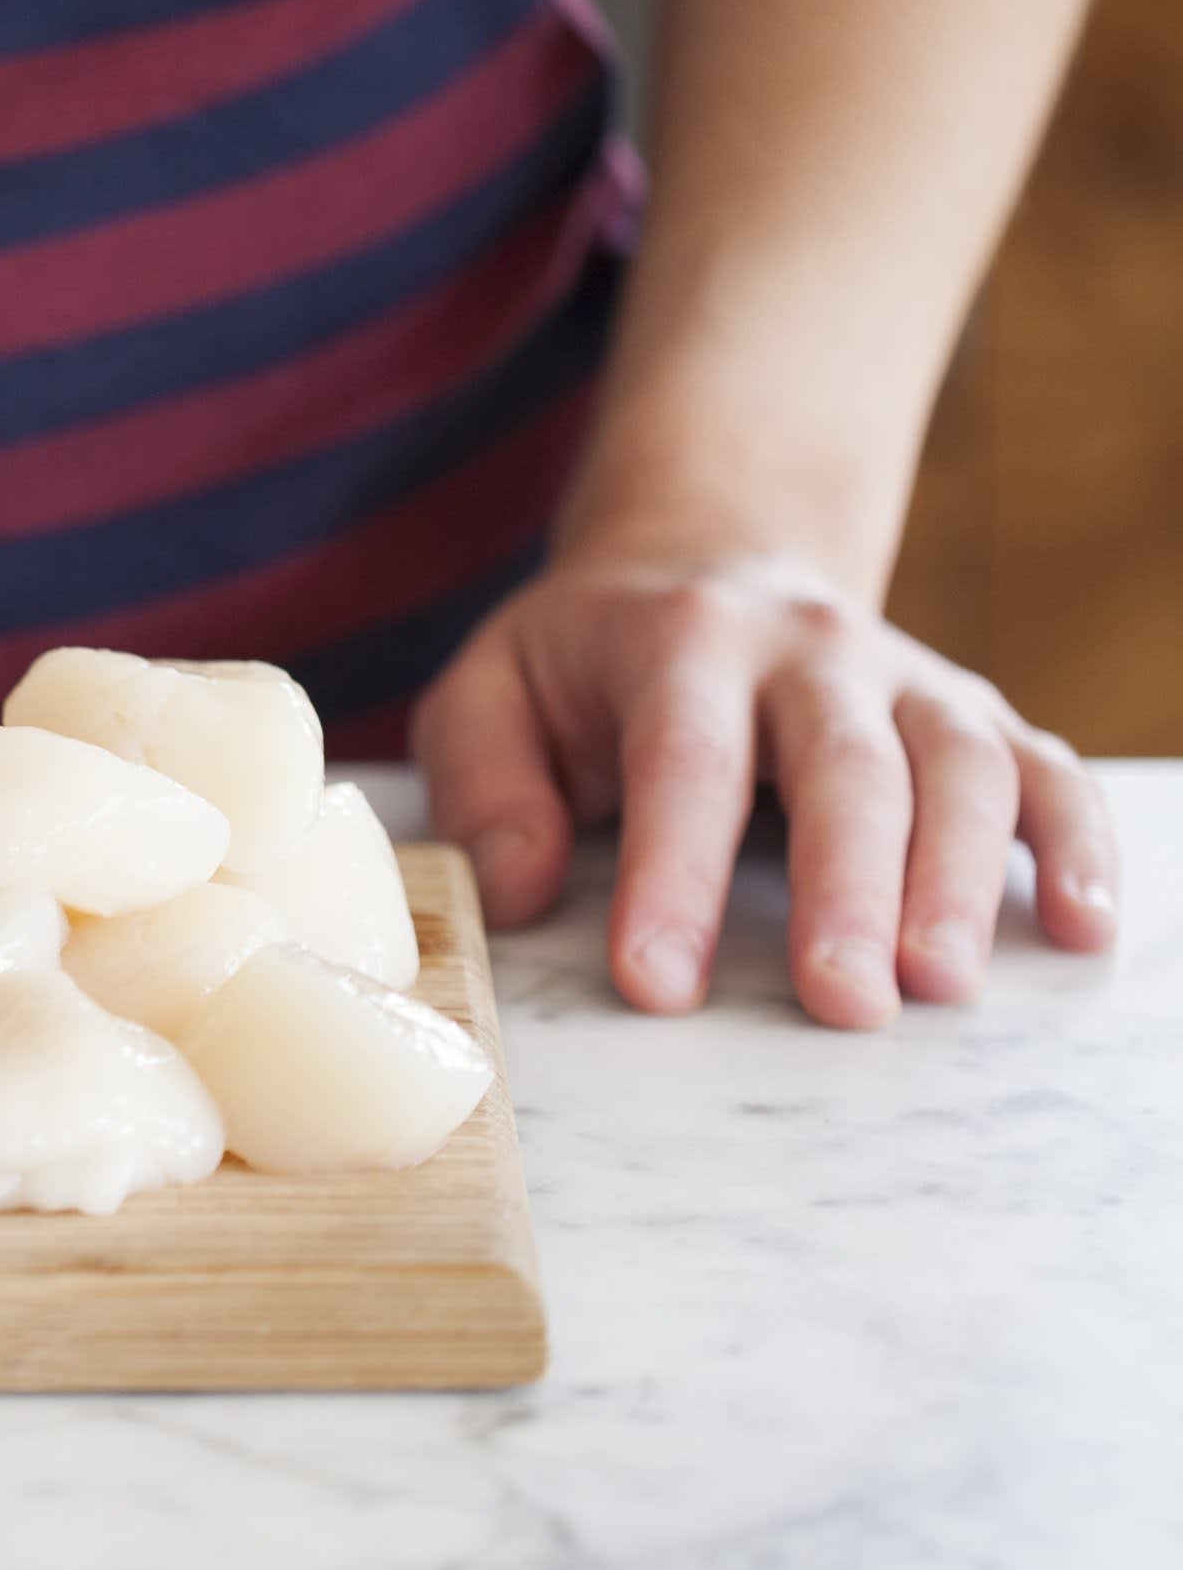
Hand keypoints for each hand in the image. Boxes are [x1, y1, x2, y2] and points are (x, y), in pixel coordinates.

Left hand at [413, 550, 1115, 1027]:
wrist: (706, 566)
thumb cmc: (584, 663)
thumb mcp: (490, 691)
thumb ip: (483, 784)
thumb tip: (518, 892)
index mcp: (682, 641)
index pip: (682, 762)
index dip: (673, 876)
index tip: (658, 984)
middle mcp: (811, 650)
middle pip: (846, 766)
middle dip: (848, 889)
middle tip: (843, 1003)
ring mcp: (908, 679)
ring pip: (962, 766)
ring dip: (964, 878)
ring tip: (944, 986)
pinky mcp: (975, 714)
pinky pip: (1047, 770)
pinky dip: (1080, 843)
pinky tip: (1086, 928)